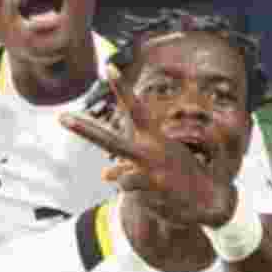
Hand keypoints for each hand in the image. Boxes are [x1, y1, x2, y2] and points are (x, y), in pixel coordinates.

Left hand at [59, 68, 236, 227]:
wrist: (209, 203)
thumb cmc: (184, 179)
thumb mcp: (160, 166)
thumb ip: (128, 168)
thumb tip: (104, 175)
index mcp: (157, 139)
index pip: (137, 109)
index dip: (123, 88)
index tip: (110, 68)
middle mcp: (151, 152)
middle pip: (110, 140)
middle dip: (84, 129)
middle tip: (62, 117)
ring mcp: (150, 172)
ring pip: (118, 174)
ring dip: (120, 177)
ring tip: (135, 182)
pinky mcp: (151, 192)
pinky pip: (129, 191)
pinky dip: (133, 192)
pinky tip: (153, 195)